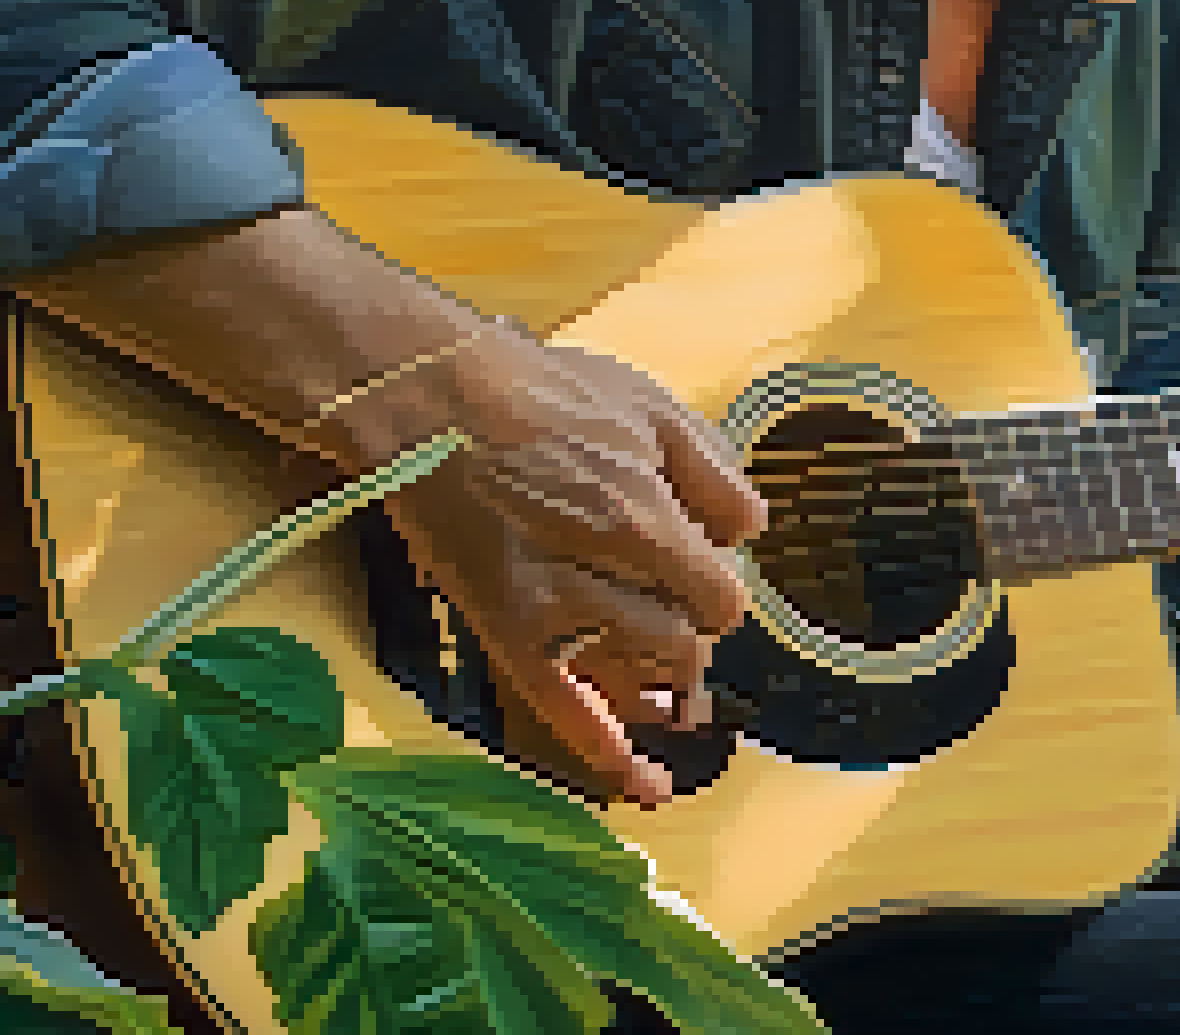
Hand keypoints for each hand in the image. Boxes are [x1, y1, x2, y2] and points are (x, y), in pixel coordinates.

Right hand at [367, 321, 766, 805]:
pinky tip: (646, 786)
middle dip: (687, 626)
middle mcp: (599, 577)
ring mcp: (548, 613)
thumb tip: (750, 532)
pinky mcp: (505, 632)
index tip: (699, 570)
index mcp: (641, 519)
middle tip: (664, 595)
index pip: (720, 599)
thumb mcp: (649, 406)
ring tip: (650, 651)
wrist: (430, 399)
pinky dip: (606, 753)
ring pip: (637, 676)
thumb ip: (712, 474)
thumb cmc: (541, 393)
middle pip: (683, 643)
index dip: (717, 589)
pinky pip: (564, 710)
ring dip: (657, 673)